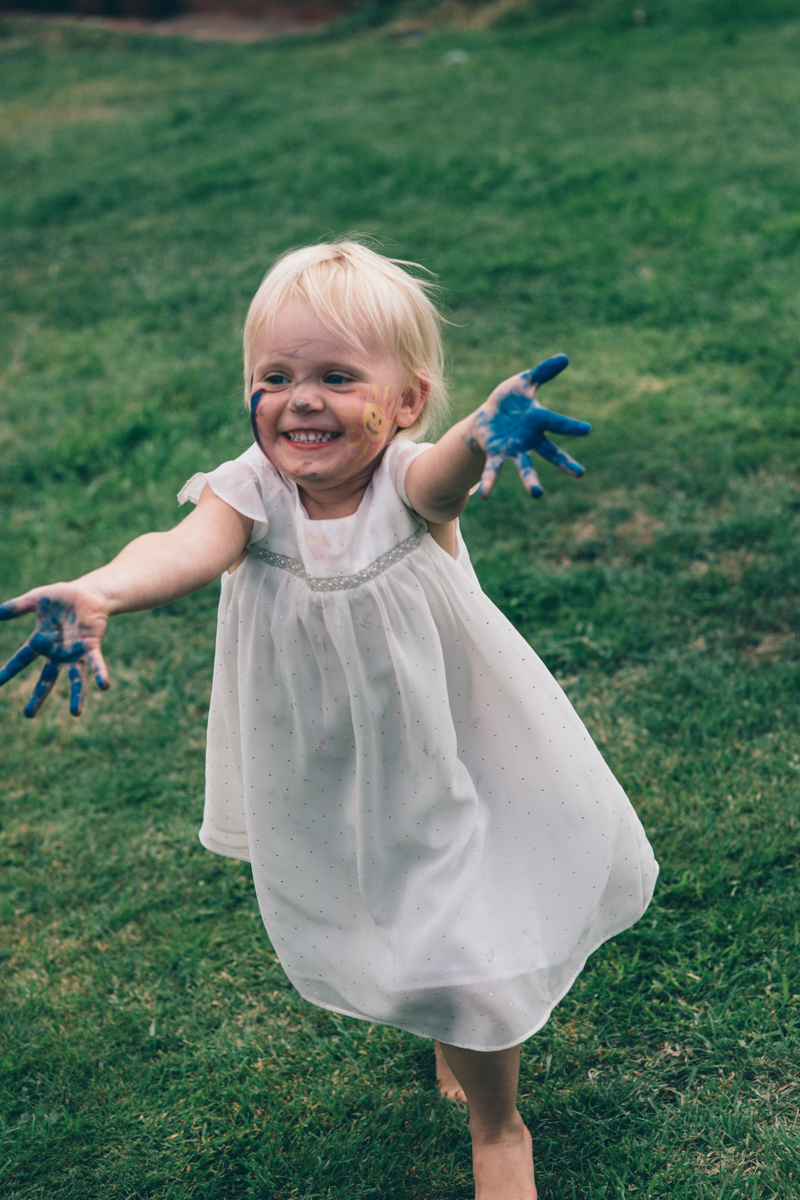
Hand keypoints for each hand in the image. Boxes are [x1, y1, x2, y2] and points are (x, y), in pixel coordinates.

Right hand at [0, 585, 110, 717]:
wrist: (88, 593)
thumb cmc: (62, 597)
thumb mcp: (36, 599)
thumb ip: (17, 606)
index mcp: (41, 643)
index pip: (21, 660)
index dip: (8, 672)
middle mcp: (57, 654)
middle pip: (46, 680)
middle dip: (37, 697)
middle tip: (28, 715)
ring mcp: (75, 653)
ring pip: (75, 679)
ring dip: (76, 696)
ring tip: (75, 713)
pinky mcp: (91, 647)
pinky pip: (96, 663)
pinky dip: (100, 673)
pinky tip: (104, 686)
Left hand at [470, 355, 590, 498]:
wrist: (488, 417)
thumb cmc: (510, 400)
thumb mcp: (524, 382)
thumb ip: (542, 372)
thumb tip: (565, 357)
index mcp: (540, 421)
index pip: (558, 423)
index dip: (571, 426)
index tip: (586, 429)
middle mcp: (531, 440)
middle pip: (550, 452)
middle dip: (564, 463)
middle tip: (580, 474)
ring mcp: (515, 450)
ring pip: (525, 466)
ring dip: (531, 480)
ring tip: (537, 494)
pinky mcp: (497, 454)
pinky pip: (493, 469)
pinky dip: (490, 482)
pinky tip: (485, 496)